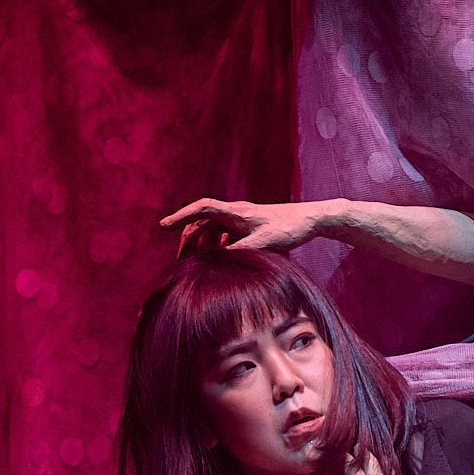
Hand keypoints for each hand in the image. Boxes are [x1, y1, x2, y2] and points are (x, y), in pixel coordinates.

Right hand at [161, 199, 328, 253]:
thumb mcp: (265, 243)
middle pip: (203, 223)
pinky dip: (217, 247)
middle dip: (188, 240)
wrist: (311, 220)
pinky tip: (219, 261)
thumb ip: (240, 251)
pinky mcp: (249, 228)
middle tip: (179, 261)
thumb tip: (219, 260)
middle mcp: (235, 213)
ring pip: (213, 231)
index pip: (201, 209)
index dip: (180, 216)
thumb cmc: (289, 228)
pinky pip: (225, 235)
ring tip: (197, 265)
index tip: (163, 226)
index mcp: (236, 212)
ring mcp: (242, 220)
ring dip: (203, 246)